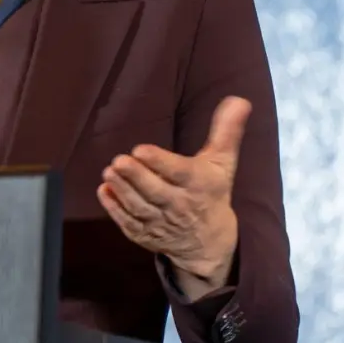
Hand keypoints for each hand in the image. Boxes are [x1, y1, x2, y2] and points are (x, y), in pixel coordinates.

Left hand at [96, 96, 249, 298]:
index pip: (178, 173)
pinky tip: (104, 191)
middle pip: (155, 192)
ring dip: (122, 190)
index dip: (160, 162)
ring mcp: (160, 223)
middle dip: (136, 176)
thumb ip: (227, 130)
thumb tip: (239, 100)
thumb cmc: (212, 193)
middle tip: (119, 160)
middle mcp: (179, 205)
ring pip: (138, 207)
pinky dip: (114, 210)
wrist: (209, 243)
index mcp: (198, 185)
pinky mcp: (145, 235)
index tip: (140, 150)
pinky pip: (128, 224)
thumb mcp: (223, 162)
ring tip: (109, 171)